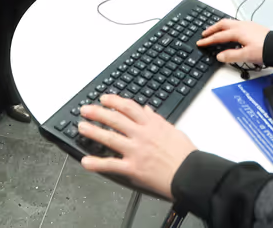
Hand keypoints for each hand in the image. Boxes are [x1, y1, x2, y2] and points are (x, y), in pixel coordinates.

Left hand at [79, 94, 196, 198]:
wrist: (191, 174)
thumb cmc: (185, 155)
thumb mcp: (173, 130)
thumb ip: (157, 119)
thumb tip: (146, 110)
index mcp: (152, 125)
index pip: (129, 107)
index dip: (114, 101)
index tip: (104, 98)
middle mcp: (142, 135)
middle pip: (115, 119)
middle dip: (98, 113)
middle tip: (85, 110)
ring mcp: (136, 151)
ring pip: (110, 138)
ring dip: (93, 132)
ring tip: (81, 127)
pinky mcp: (133, 168)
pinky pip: (111, 165)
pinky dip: (97, 164)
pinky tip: (86, 161)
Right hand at [196, 19, 269, 65]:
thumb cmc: (265, 49)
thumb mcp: (246, 56)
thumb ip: (231, 56)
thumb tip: (220, 56)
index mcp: (238, 32)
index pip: (219, 36)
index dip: (208, 40)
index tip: (200, 43)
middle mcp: (242, 26)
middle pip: (222, 24)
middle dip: (212, 29)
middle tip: (205, 34)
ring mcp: (248, 25)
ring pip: (230, 23)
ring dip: (220, 27)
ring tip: (216, 32)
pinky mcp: (253, 27)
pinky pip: (237, 24)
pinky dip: (229, 28)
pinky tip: (232, 34)